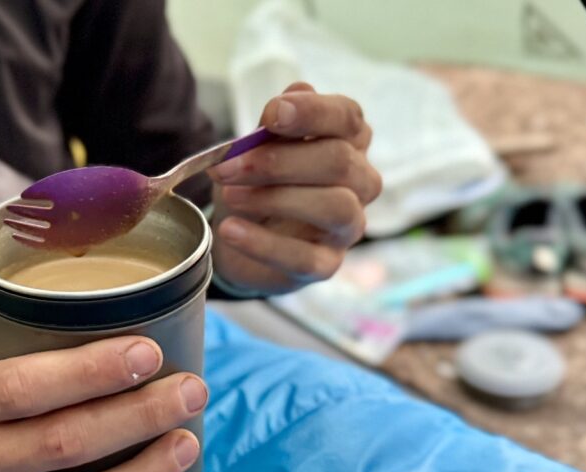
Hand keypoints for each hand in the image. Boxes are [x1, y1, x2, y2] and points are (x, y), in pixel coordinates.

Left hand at [208, 82, 381, 294]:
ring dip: (275, 198)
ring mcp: (347, 226)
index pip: (348, 117)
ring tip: (230, 196)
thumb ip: (276, 127)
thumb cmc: (256, 183)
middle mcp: (359, 182)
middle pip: (339, 162)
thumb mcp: (257, 149)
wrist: (238, 238)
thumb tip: (296, 94)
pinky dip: (262, 243)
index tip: (271, 115)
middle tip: (226, 167)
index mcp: (348, 142)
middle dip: (278, 161)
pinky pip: (304, 258)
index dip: (313, 113)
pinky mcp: (326, 264)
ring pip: (334, 206)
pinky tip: (231, 230)